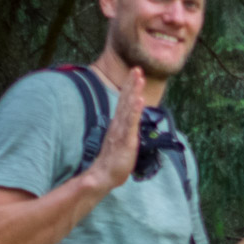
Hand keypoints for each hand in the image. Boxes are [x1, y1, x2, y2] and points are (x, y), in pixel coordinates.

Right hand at [85, 67, 145, 193]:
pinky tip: (139, 99)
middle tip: (137, 68)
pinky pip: (131, 123)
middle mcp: (119, 124)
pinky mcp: (126, 141)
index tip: (135, 73)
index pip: (124, 102)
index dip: (130, 87)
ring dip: (134, 91)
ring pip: (128, 108)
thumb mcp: (120, 142)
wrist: (103, 176)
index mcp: (118, 124)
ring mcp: (122, 131)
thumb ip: (123, 131)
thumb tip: (127, 123)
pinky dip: (135, 110)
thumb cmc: (113, 161)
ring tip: (139, 77)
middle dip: (132, 84)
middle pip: (125, 100)